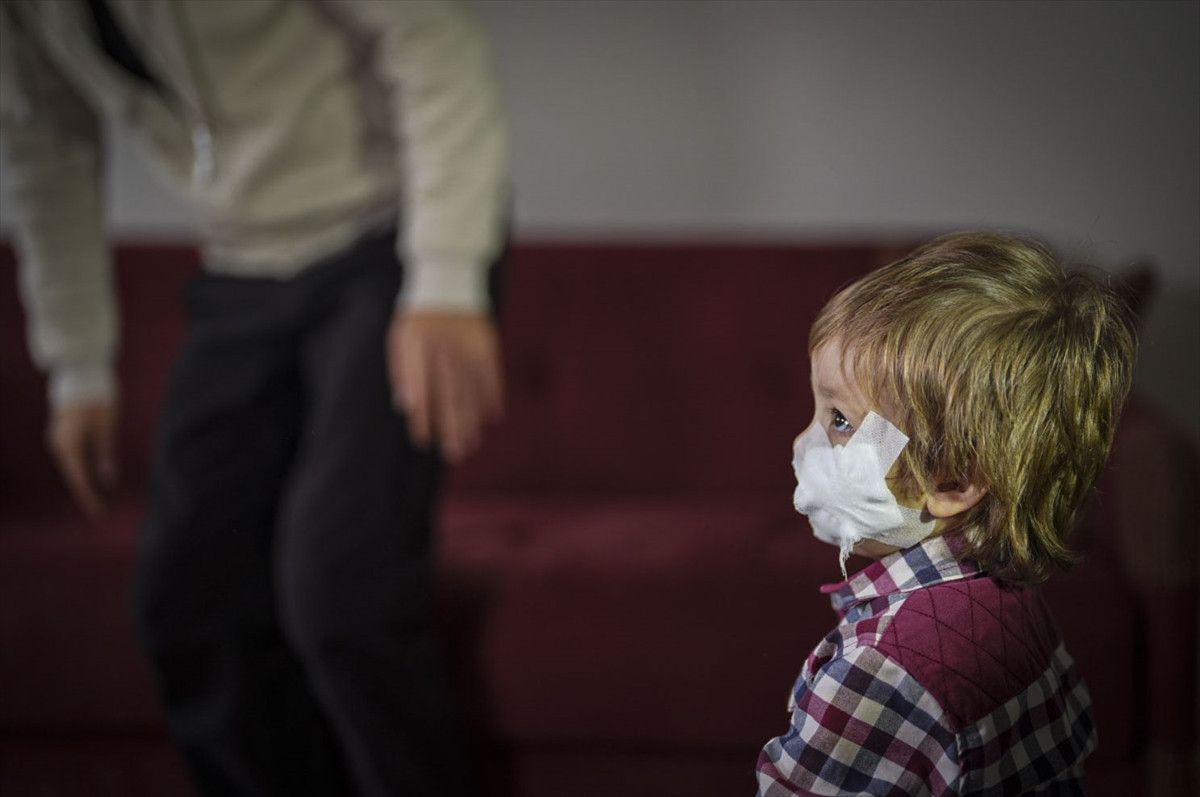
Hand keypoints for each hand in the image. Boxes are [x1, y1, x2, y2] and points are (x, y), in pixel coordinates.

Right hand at [47, 401, 117, 518]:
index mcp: (70, 446)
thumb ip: (105, 453)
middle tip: (100, 513)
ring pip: (71, 467)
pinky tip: (89, 477)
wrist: (80, 374)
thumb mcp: (106, 427)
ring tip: (96, 499)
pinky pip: (71, 457)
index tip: (100, 515)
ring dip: (83, 482)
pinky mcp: (62, 433)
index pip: (80, 480)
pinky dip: (80, 469)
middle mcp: (59, 445)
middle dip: (87, 494)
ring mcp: (58, 438)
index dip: (90, 498)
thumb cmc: (97, 399)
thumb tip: (108, 480)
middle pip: (73, 476)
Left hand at [387, 310, 503, 462]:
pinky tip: (491, 417)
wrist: (448, 280)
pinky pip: (491, 375)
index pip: (420, 389)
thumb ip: (403, 371)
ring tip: (471, 444)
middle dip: (452, 427)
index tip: (423, 441)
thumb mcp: (402, 339)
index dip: (422, 418)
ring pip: (471, 390)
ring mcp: (467, 347)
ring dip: (472, 419)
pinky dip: (492, 396)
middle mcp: (444, 349)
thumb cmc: (419, 317)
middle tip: (454, 453)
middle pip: (450, 395)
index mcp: (418, 347)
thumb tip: (405, 407)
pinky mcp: (486, 344)